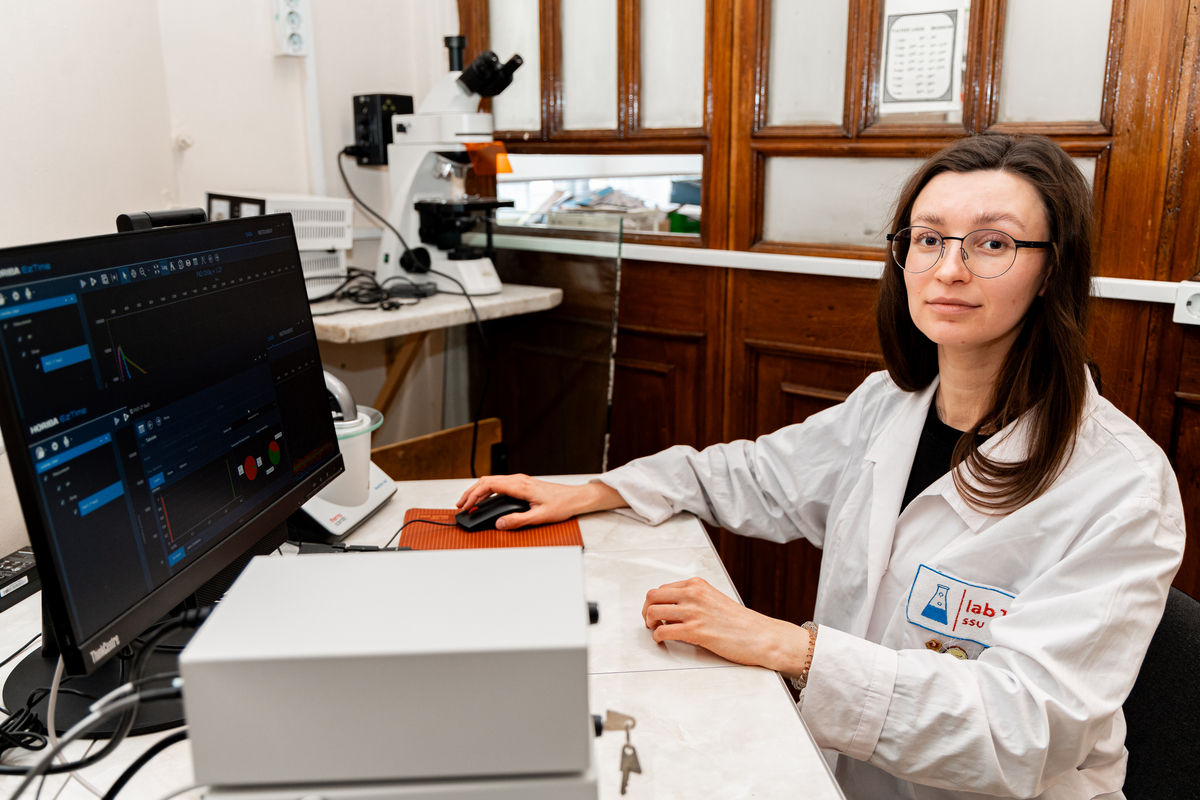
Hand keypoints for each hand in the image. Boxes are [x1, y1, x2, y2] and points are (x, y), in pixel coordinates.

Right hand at [455, 474, 625, 529]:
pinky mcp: (522, 485)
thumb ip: (518, 521)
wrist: (576, 498)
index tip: (465, 506)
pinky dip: (487, 492)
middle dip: (470, 493)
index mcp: (520, 485)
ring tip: (468, 504)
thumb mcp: (539, 516)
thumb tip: (499, 524)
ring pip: (492, 482)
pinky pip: (499, 485)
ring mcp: (520, 481)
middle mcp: (518, 480)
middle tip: (460, 506)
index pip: (488, 485)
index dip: (473, 495)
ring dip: (478, 492)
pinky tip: (484, 501)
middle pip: (486, 481)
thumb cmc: (562, 504)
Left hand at [642, 577, 811, 675]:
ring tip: (657, 632)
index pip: (661, 588)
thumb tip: (672, 607)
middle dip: (647, 611)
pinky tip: (663, 641)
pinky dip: (658, 637)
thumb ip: (693, 599)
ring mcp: (693, 611)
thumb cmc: (740, 622)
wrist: (760, 636)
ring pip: (653, 612)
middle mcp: (693, 594)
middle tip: (651, 622)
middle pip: (652, 596)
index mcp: (697, 584)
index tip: (656, 613)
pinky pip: (663, 631)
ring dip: (650, 624)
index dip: (655, 603)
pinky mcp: (695, 631)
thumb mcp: (713, 599)